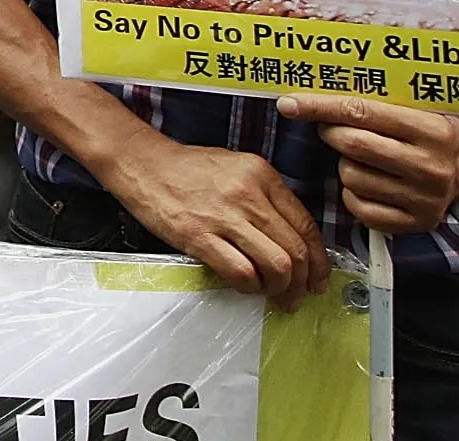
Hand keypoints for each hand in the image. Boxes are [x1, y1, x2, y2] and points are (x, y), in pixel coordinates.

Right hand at [99, 135, 328, 299]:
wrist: (140, 162)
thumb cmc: (186, 168)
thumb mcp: (237, 167)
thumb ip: (266, 197)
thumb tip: (290, 239)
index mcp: (262, 175)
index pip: (306, 226)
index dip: (318, 261)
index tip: (316, 278)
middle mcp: (249, 193)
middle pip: (296, 251)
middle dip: (302, 283)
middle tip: (296, 295)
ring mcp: (224, 215)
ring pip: (276, 265)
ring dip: (279, 289)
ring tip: (272, 294)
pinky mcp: (198, 235)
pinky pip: (241, 272)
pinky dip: (249, 287)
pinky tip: (244, 286)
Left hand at [281, 94, 458, 235]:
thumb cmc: (430, 129)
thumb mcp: (415, 106)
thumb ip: (371, 100)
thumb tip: (309, 94)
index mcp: (431, 130)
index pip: (362, 112)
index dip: (320, 106)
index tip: (289, 103)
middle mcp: (431, 167)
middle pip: (352, 145)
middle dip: (333, 133)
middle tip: (337, 129)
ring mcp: (424, 199)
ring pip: (351, 177)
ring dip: (346, 165)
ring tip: (367, 158)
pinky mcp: (414, 224)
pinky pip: (358, 207)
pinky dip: (353, 194)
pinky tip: (371, 183)